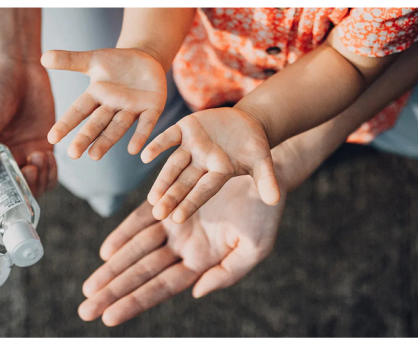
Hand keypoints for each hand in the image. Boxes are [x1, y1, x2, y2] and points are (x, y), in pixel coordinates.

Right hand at [0, 61, 56, 218]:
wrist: (18, 67)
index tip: (6, 205)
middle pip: (9, 202)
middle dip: (22, 195)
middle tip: (29, 171)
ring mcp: (20, 161)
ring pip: (32, 192)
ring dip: (39, 182)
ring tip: (38, 157)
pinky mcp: (40, 151)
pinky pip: (48, 177)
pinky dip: (51, 173)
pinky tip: (47, 154)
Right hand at [41, 48, 166, 159]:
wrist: (146, 60)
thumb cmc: (116, 63)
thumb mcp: (93, 60)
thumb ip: (70, 60)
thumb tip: (43, 57)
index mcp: (96, 96)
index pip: (78, 111)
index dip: (66, 123)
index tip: (52, 138)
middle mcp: (112, 107)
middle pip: (97, 124)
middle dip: (85, 138)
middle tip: (73, 154)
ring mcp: (132, 109)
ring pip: (118, 127)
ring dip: (107, 141)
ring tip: (94, 156)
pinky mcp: (152, 108)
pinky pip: (146, 124)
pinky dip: (140, 136)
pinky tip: (134, 150)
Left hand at [78, 176, 286, 325]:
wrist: (264, 174)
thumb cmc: (265, 213)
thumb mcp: (255, 248)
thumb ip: (227, 273)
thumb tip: (196, 292)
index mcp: (201, 262)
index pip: (162, 287)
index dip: (135, 301)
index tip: (109, 316)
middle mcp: (183, 246)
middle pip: (142, 273)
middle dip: (114, 290)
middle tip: (86, 308)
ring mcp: (173, 223)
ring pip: (136, 249)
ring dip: (112, 267)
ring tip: (89, 287)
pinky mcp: (168, 199)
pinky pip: (141, 219)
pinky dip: (123, 234)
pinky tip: (106, 251)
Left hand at [141, 107, 279, 222]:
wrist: (247, 122)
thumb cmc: (255, 147)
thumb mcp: (263, 163)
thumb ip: (266, 180)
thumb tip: (274, 200)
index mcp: (218, 174)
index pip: (203, 191)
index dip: (191, 203)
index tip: (177, 218)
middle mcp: (201, 163)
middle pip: (184, 183)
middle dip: (171, 197)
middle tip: (157, 213)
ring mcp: (192, 147)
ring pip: (173, 165)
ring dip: (162, 180)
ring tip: (151, 197)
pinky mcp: (185, 129)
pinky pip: (168, 138)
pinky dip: (157, 145)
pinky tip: (144, 156)